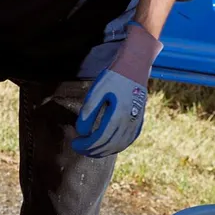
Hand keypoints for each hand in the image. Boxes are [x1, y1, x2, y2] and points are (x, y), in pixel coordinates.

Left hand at [73, 22, 161, 157]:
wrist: (136, 63)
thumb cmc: (115, 75)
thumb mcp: (97, 90)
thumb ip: (89, 111)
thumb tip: (81, 131)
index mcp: (118, 115)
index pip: (99, 138)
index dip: (86, 144)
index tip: (74, 143)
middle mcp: (129, 121)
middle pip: (110, 145)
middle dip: (93, 150)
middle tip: (80, 148)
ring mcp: (136, 121)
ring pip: (121, 144)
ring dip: (105, 151)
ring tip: (92, 150)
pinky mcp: (140, 118)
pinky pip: (130, 138)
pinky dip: (119, 145)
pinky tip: (111, 145)